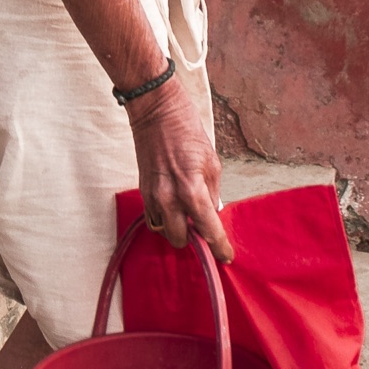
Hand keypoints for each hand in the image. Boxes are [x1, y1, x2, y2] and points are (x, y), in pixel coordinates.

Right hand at [125, 78, 233, 262]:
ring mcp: (152, 195)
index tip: (226, 256)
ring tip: (188, 219)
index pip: (208, 230)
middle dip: (193, 240)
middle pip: (180, 239)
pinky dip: (164, 220)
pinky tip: (174, 210)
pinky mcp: (143, 190)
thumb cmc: (188, 132)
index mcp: (192, 190)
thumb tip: (212, 214)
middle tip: (204, 231)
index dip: (219, 247)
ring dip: (177, 230)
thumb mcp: (212, 163)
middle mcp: (169, 198)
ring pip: (163, 231)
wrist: (156, 112)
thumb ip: (213, 193)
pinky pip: (152, 218)